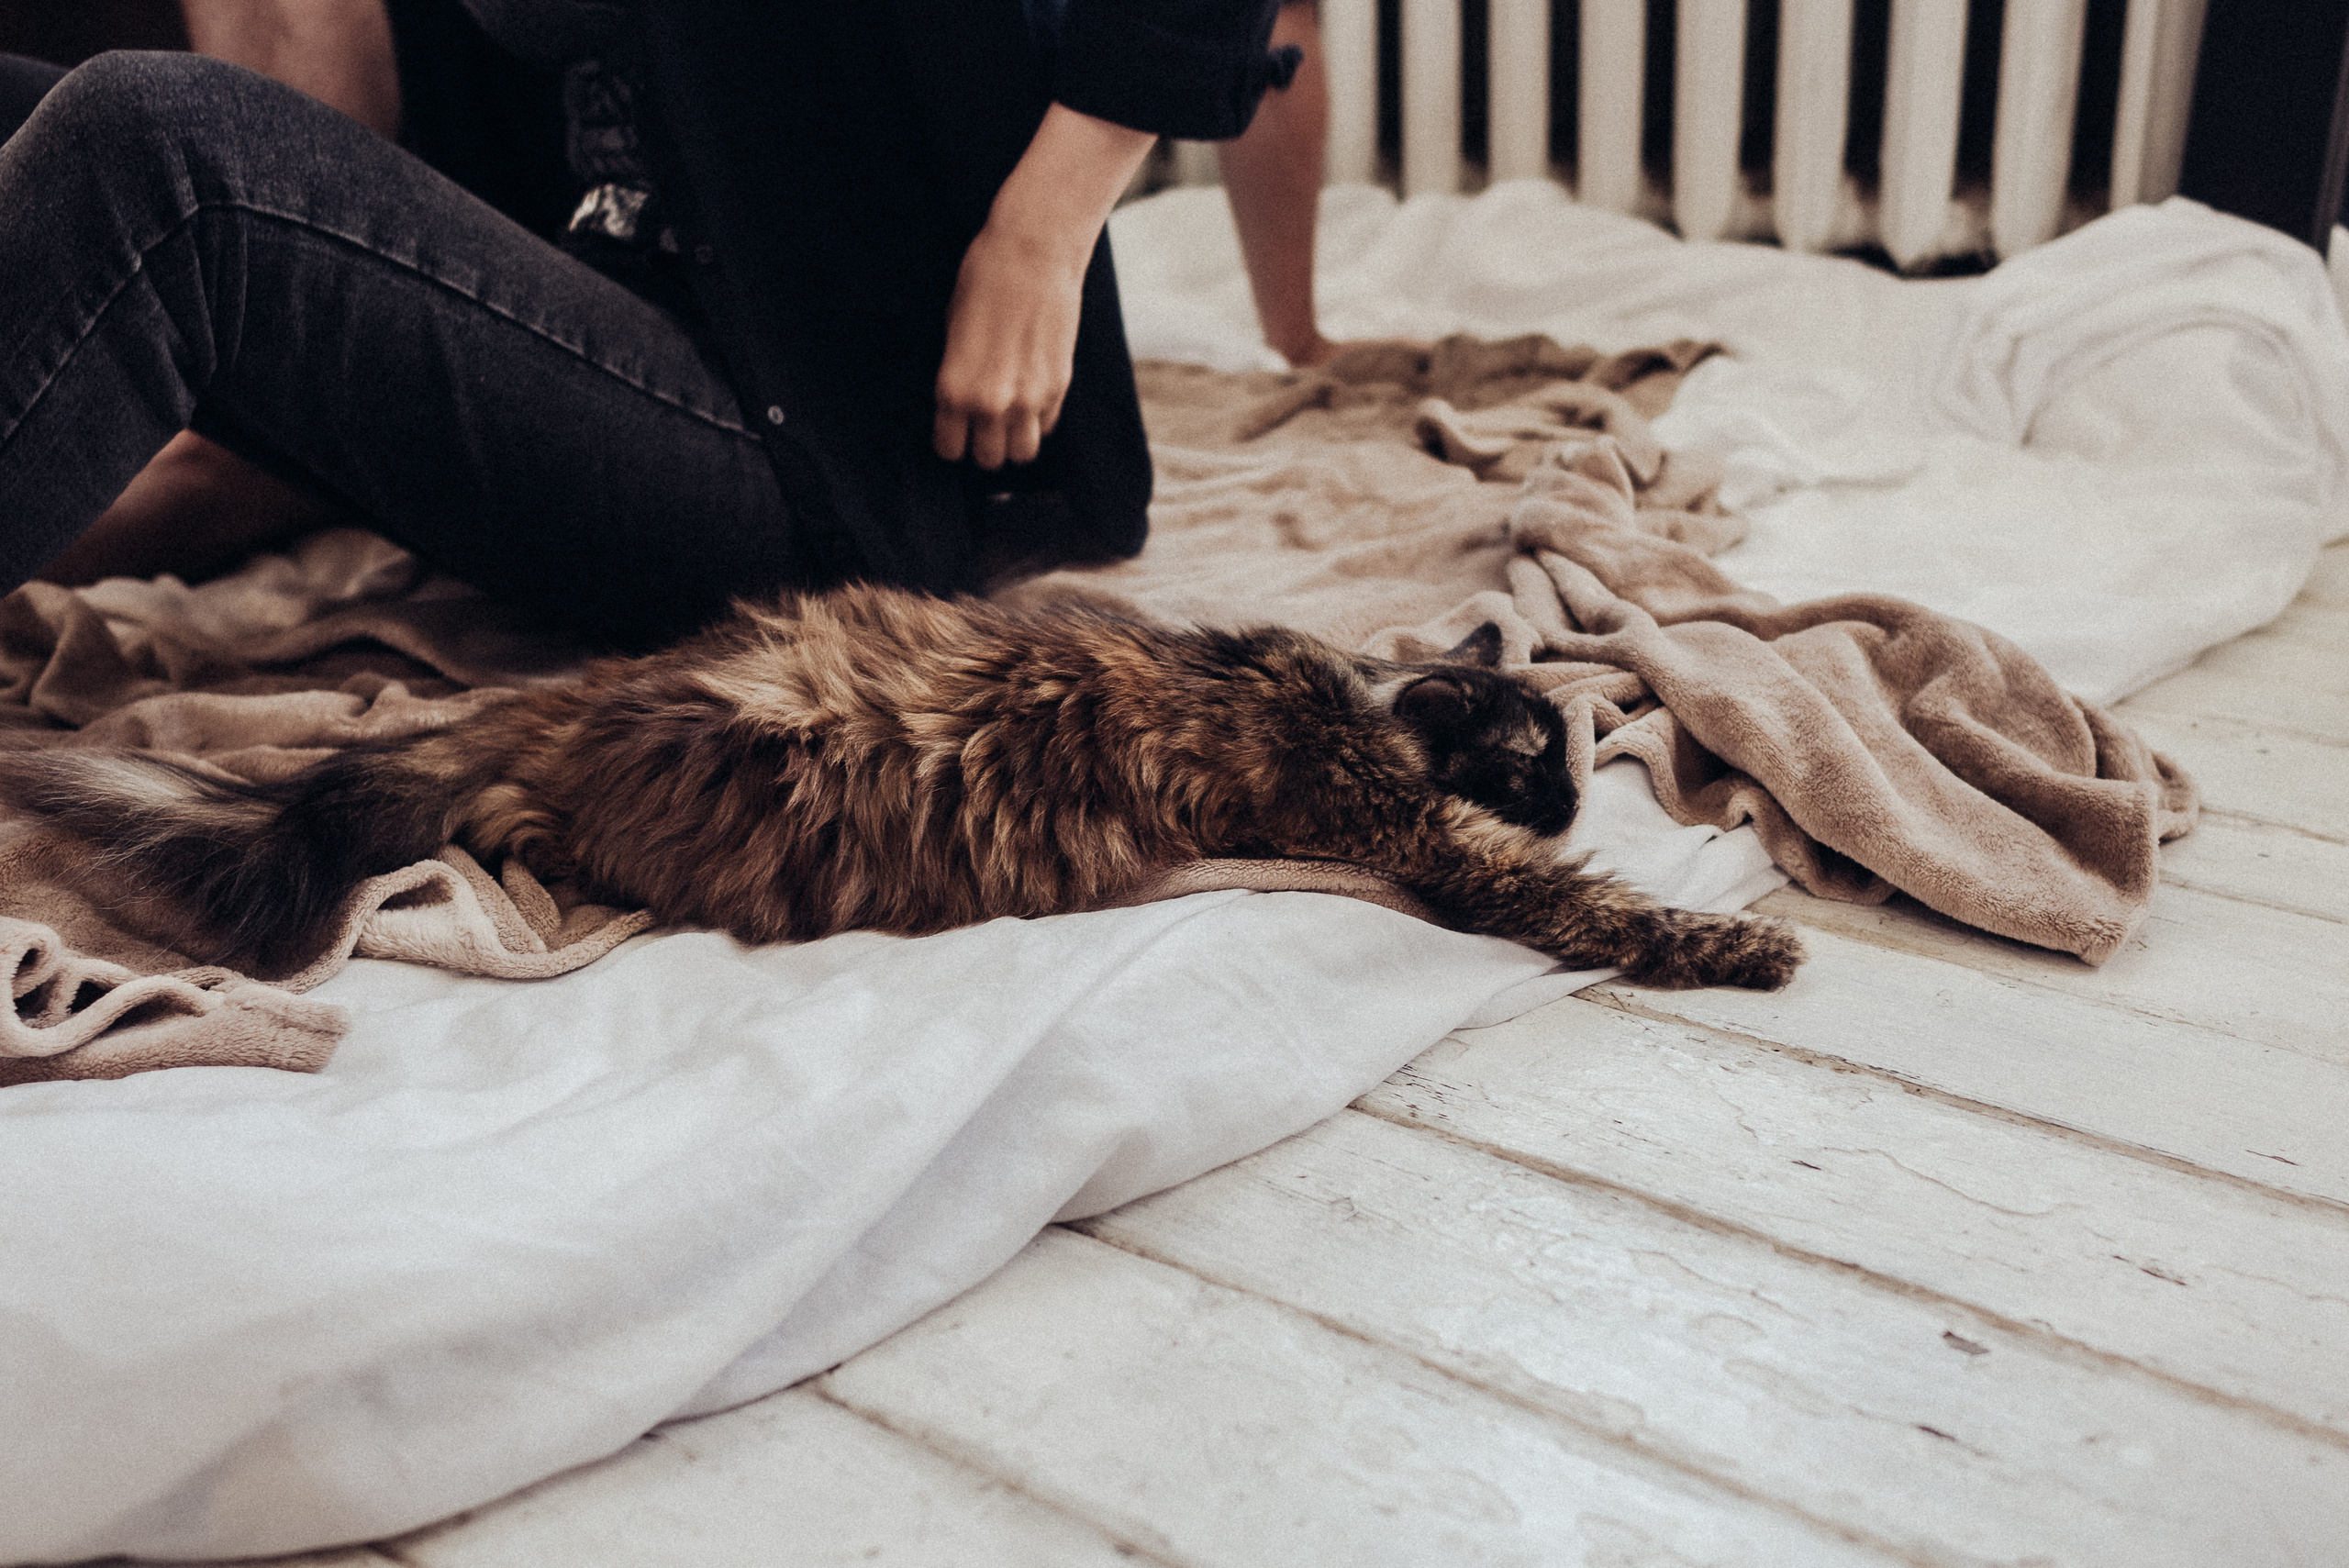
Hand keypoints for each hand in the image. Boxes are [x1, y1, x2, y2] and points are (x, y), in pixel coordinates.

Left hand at [933, 104, 1155, 470]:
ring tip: (1010, 418)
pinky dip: (1039, 417)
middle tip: (984, 424)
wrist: (1032, 252)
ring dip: (1015, 440)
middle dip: (984, 445)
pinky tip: (1032, 391)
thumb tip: (963, 405)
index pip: (950, 449)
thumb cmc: (984, 281)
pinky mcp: (1060, 386)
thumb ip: (958, 377)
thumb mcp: (953, 332)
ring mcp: (1029, 399)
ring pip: (1023, 453)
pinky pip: (1047, 424)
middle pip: (989, 459)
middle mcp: (991, 403)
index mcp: (953, 390)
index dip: (952, 441)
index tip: (956, 430)